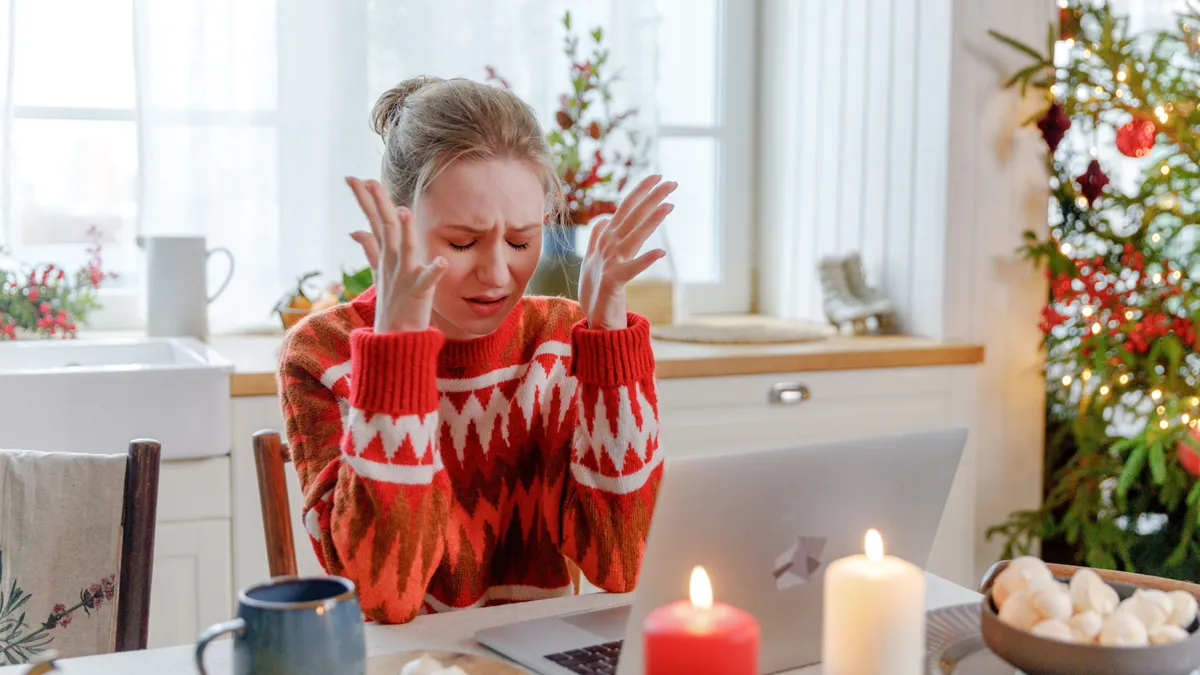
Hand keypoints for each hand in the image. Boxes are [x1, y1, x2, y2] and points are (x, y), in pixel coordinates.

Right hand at [345, 177, 446, 333]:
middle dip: (376, 204)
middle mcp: (392, 261)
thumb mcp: (379, 272)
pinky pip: (427, 280)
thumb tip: (354, 230)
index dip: (365, 200)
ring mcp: (404, 276)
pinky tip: (443, 263)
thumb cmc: (393, 303)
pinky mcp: (419, 292)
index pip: (374, 221)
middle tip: (365, 181)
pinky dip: (434, 272)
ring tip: (403, 211)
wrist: (395, 339)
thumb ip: (369, 249)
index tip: (353, 177)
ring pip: (403, 249)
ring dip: (404, 231)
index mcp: (386, 255)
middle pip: (384, 227)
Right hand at [578, 175, 676, 330]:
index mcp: (607, 239)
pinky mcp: (613, 282)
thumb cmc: (596, 288)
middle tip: (671, 182)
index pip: (625, 208)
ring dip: (650, 221)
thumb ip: (597, 237)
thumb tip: (604, 218)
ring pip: (633, 236)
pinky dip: (645, 260)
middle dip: (651, 197)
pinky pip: (631, 269)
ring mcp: (610, 262)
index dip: (640, 191)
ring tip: (668, 206)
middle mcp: (608, 246)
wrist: (593, 318)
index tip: (657, 175)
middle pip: (631, 216)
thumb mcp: (593, 259)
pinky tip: (660, 252)